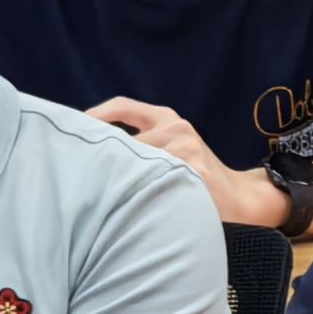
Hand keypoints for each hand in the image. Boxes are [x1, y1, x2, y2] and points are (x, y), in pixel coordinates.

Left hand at [88, 97, 289, 227]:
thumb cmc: (199, 179)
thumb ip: (144, 147)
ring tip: (99, 196)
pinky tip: (127, 205)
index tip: (70, 130)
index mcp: (170, 119)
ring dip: (116, 180)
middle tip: (75, 172)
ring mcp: (187, 150)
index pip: (124, 108)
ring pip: (135, 162)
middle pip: (123, 140)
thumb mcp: (175, 151)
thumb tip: (94, 154)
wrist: (242, 200)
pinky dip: (136, 192)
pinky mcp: (194, 173)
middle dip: (100, 157)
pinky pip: (153, 181)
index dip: (95, 116)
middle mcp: (177, 129)